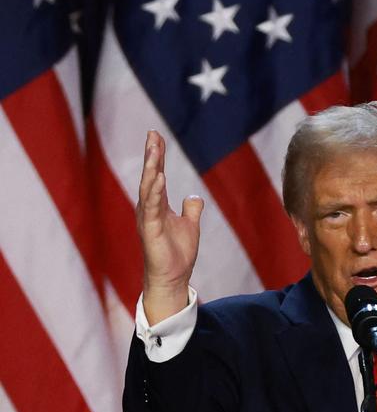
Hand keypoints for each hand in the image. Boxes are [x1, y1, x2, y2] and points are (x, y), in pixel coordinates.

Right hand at [137, 130, 203, 323]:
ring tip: (154, 150)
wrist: (174, 277)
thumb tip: (194, 197)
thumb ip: (191, 210)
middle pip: (150, 176)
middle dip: (151, 155)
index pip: (157, 175)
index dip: (157, 156)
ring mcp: (148, 218)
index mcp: (157, 205)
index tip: (156, 135)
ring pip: (148, 188)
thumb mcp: (190, 226)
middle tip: (153, 134)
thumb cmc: (177, 254)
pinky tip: (159, 177)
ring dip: (151, 169)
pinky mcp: (150, 230)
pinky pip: (152, 207)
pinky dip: (155, 192)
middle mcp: (149, 208)